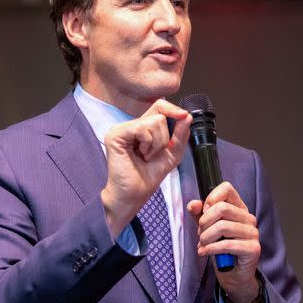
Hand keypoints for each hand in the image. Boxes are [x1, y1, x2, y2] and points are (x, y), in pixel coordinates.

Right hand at [102, 99, 191, 236]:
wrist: (134, 195)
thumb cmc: (148, 177)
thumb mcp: (172, 154)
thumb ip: (180, 135)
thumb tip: (186, 116)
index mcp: (142, 128)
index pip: (159, 106)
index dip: (173, 109)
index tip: (184, 116)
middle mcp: (131, 125)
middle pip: (160, 114)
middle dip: (165, 138)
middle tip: (152, 154)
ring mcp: (121, 128)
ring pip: (154, 121)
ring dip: (157, 144)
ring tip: (145, 156)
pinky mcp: (116, 134)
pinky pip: (142, 129)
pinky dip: (148, 144)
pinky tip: (140, 155)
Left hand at [187, 182, 260, 302]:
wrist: (233, 275)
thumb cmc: (221, 250)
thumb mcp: (207, 229)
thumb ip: (200, 214)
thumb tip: (192, 204)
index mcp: (239, 209)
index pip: (227, 189)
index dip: (211, 198)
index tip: (204, 211)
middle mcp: (248, 218)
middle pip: (221, 208)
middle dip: (204, 222)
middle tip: (200, 234)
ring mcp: (253, 233)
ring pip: (222, 226)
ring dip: (205, 237)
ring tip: (202, 245)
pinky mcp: (253, 249)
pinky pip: (227, 244)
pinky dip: (211, 248)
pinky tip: (204, 252)